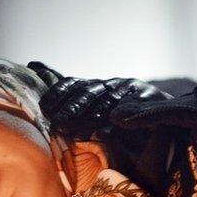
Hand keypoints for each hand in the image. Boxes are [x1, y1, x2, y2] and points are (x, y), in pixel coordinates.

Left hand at [28, 61, 171, 137]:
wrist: (163, 113)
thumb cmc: (119, 107)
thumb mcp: (91, 97)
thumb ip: (65, 86)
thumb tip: (33, 63)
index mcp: (96, 84)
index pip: (74, 83)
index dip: (59, 93)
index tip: (45, 106)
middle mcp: (112, 84)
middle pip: (89, 93)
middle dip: (72, 108)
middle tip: (58, 124)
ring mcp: (131, 91)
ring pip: (109, 102)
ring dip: (91, 117)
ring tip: (76, 133)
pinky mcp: (150, 101)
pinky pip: (134, 110)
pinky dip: (122, 118)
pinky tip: (109, 129)